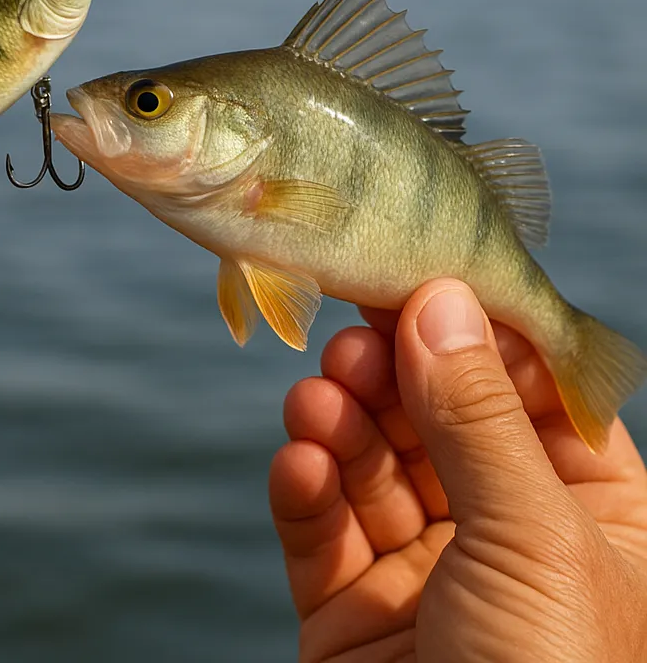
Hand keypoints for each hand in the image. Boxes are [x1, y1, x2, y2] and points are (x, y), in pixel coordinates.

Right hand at [270, 278, 646, 661]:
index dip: (470, 332)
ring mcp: (421, 570)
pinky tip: (299, 461)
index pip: (524, 392)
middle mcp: (501, 532)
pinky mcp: (350, 610)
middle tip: (353, 338)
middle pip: (434, 417)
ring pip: (369, 464)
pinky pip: (321, 528)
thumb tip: (441, 298)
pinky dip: (305, 488)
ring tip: (318, 397)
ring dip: (341, 422)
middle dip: (392, 374)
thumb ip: (478, 417)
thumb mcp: (534, 540)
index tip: (416, 276)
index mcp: (588, 512)